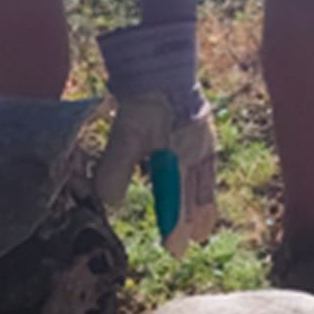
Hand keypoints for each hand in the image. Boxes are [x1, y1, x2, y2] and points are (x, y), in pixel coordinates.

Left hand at [92, 22, 219, 254]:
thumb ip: (115, 169)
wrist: (165, 64)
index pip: (177, 202)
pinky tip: (198, 183)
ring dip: (203, 203)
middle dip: (195, 220)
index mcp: (179, 158)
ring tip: (204, 223)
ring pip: (205, 180)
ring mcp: (203, 140)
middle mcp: (196, 153)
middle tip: (195, 241)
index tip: (174, 249)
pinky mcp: (203, 128)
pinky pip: (206, 163)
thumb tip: (107, 202)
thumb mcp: (125, 135)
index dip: (176, 227)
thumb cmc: (144, 100)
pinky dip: (203, 180)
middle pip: (197, 195)